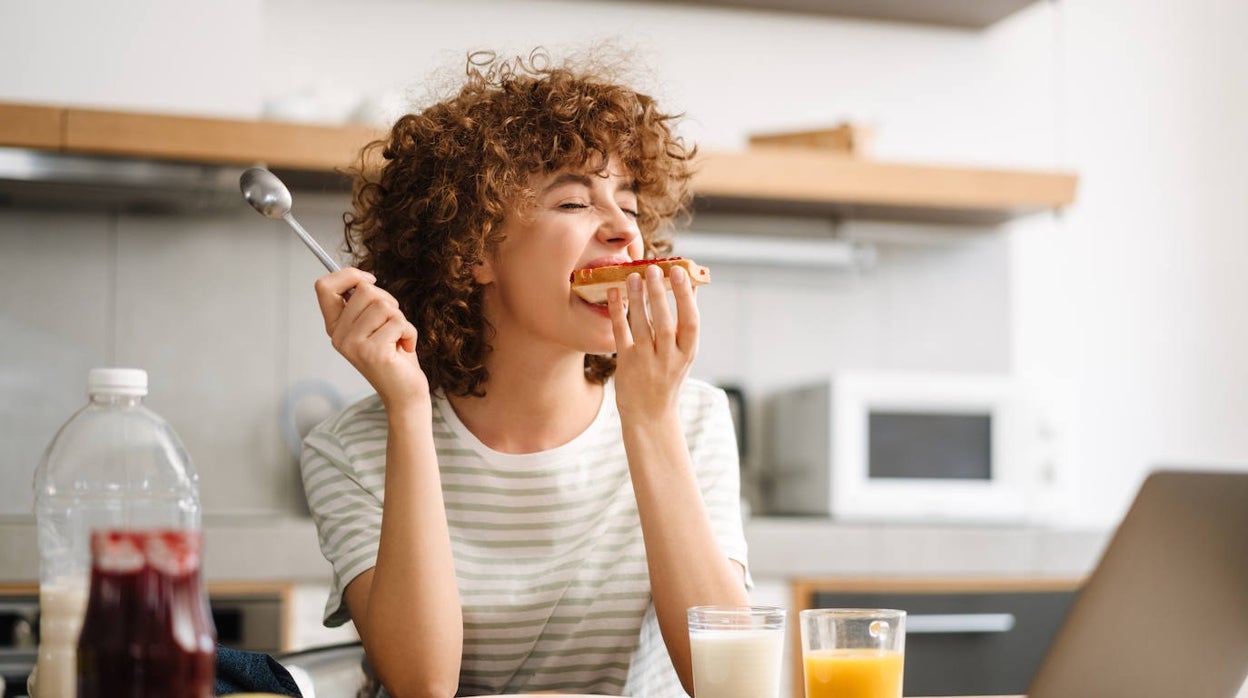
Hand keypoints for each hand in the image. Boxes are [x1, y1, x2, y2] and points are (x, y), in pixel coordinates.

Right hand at [314, 268, 427, 409]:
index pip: (324, 286)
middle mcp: (339, 336)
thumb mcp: (374, 324)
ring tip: (397, 339)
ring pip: (383, 305)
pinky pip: (398, 322)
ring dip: (401, 319)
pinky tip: (404, 349)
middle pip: (364, 290)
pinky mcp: (373, 352)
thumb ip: (364, 304)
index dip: (349, 275)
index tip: (370, 279)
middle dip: (389, 301)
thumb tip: (362, 278)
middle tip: (393, 325)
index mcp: (335, 326)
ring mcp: (353, 345)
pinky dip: (410, 333)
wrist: (405, 393)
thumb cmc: (394, 356)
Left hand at [607, 263, 698, 421]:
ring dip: (637, 300)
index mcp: (688, 353)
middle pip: (664, 323)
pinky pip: (621, 334)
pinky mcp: (626, 364)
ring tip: (633, 276)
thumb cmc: (668, 375)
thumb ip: (687, 320)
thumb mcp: (684, 351)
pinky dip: (617, 313)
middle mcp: (669, 359)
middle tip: (653, 269)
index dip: (686, 297)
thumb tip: (693, 283)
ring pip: (642, 327)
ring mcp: (647, 362)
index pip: (691, 322)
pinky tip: (613, 293)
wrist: (650, 415)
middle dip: (659, 295)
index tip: (680, 272)